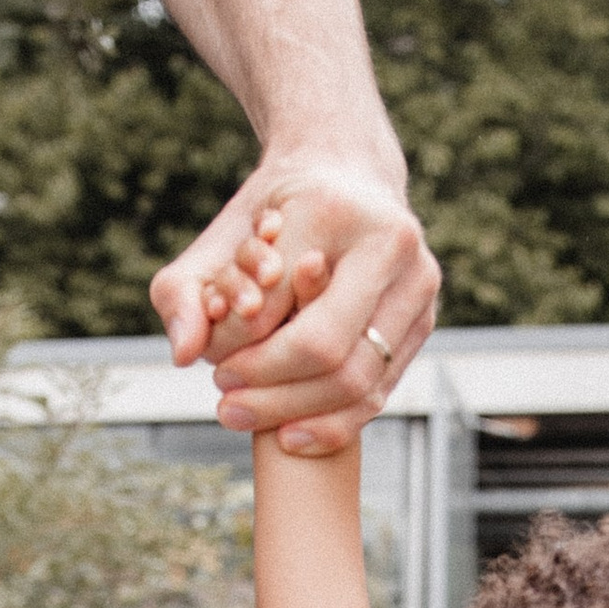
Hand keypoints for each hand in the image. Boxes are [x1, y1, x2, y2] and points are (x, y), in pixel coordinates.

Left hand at [152, 156, 439, 454]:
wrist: (344, 174)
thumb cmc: (274, 211)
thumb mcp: (218, 240)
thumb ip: (183, 292)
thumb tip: (183, 354)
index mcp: (338, 213)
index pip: (285, 312)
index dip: (250, 356)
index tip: (215, 368)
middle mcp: (393, 246)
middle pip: (332, 355)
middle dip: (274, 393)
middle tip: (227, 405)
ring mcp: (419, 284)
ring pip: (363, 381)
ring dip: (301, 412)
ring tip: (253, 416)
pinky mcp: (425, 319)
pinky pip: (382, 390)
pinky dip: (335, 420)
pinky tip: (292, 433)